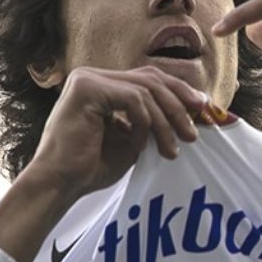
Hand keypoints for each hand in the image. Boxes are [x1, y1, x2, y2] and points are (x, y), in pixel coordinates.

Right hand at [25, 66, 206, 199]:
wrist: (60, 184)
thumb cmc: (91, 168)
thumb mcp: (133, 140)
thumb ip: (154, 122)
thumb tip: (191, 111)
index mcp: (102, 85)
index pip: (149, 78)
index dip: (178, 92)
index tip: (201, 110)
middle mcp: (93, 76)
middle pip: (151, 78)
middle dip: (179, 103)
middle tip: (193, 131)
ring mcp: (87, 79)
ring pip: (146, 90)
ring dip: (165, 121)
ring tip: (173, 148)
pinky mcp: (86, 88)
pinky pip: (133, 100)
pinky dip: (143, 124)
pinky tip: (140, 146)